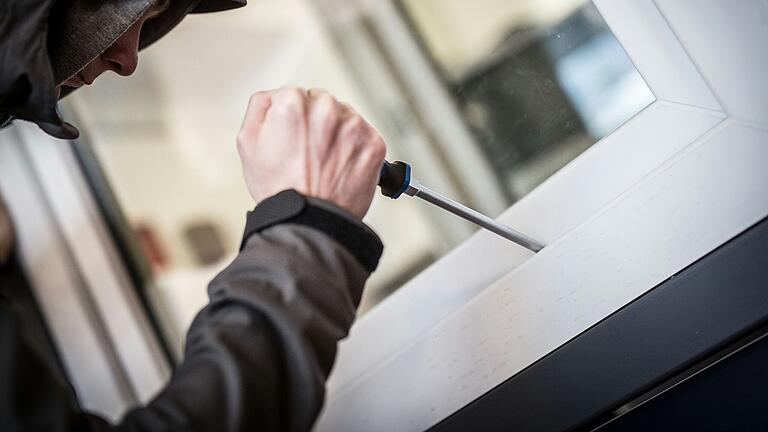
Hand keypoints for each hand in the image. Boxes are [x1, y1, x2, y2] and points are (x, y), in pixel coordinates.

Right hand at [237, 87, 385, 218]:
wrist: (310, 222)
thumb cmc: (279, 188)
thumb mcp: (248, 143)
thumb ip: (259, 107)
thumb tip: (274, 95)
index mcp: (293, 103)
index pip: (296, 94)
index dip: (293, 118)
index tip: (294, 137)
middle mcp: (326, 109)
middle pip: (322, 102)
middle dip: (316, 122)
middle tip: (309, 153)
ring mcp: (353, 126)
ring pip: (345, 117)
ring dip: (338, 133)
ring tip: (325, 162)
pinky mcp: (374, 143)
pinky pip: (365, 135)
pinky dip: (356, 148)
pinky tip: (341, 166)